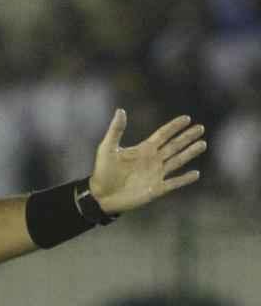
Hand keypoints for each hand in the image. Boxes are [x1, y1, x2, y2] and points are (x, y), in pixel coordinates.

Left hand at [89, 109, 205, 213]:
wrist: (101, 195)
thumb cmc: (103, 171)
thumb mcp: (107, 148)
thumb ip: (116, 130)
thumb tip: (120, 110)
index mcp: (143, 149)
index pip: (162, 135)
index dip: (174, 126)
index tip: (187, 118)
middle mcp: (153, 160)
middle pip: (174, 145)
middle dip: (187, 137)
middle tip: (201, 127)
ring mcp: (156, 174)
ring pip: (177, 161)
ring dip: (190, 153)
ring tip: (203, 144)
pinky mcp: (156, 188)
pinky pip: (174, 183)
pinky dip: (185, 179)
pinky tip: (196, 174)